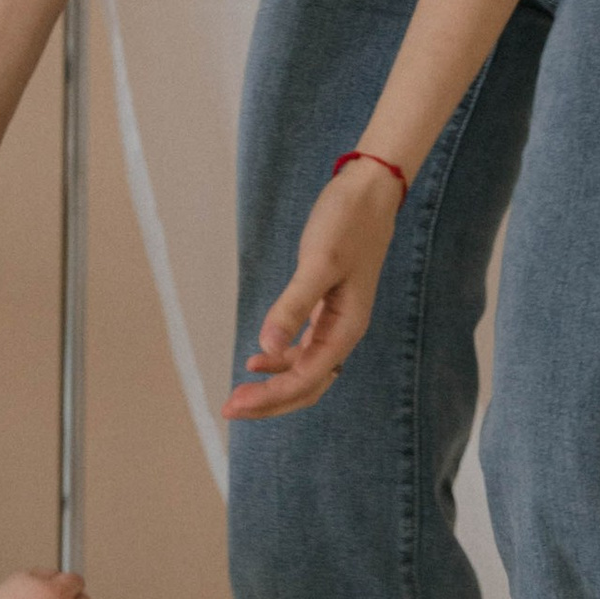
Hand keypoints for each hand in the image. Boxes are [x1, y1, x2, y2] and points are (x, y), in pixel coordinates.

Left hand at [224, 159, 402, 420]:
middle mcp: (344, 331)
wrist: (369, 191)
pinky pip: (305, 348)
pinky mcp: (328, 306)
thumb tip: (267, 347)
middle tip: (230, 408)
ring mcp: (336, 320)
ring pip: (305, 369)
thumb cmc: (347, 223)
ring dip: (273, 384)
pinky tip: (258, 359)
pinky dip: (281, 359)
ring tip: (239, 392)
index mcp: (347, 328)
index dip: (271, 396)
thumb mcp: (318, 263)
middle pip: (307, 384)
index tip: (235, 402)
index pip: (307, 378)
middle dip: (270, 400)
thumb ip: (293, 305)